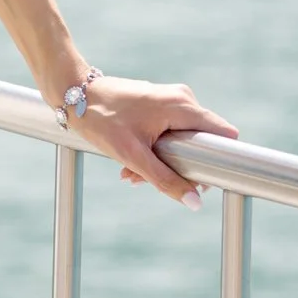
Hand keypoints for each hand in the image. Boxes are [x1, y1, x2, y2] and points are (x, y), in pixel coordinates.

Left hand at [64, 73, 237, 206]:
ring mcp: (171, 100)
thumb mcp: (133, 155)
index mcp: (182, 106)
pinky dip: (154, 151)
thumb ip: (165, 179)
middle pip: (201, 143)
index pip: (224, 135)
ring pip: (183, 142)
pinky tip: (130, 163)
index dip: (218, 161)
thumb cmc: (101, 120)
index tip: (197, 179)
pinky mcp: (159, 104)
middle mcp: (182, 99)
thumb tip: (196, 203)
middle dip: (178, 167)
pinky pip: (170, 134)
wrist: (74, 94)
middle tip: (147, 180)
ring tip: (130, 173)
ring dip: (161, 163)